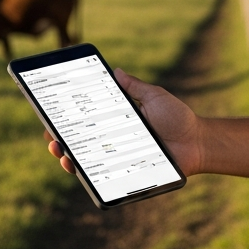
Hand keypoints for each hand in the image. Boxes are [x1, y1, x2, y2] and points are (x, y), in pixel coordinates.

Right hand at [44, 68, 204, 175]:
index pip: (85, 121)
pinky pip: (103, 178)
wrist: (197, 142)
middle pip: (79, 143)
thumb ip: (134, 87)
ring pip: (85, 162)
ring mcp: (119, 160)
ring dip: (67, 157)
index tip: (50, 113)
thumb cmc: (178, 118)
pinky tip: (76, 166)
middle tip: (50, 134)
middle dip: (59, 139)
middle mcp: (113, 142)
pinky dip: (87, 174)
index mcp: (117, 122)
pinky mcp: (126, 175)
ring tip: (60, 150)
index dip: (66, 119)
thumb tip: (115, 70)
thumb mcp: (154, 97)